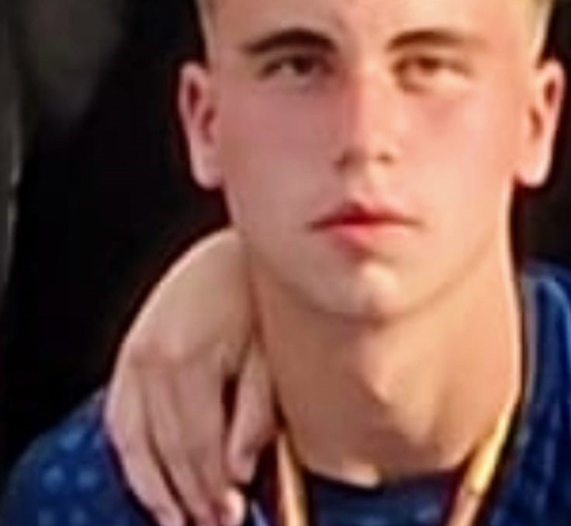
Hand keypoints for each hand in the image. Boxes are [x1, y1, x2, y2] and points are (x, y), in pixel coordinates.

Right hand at [105, 229, 275, 525]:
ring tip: (180, 517)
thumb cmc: (259, 292)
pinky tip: (149, 479)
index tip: (231, 513)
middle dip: (192, 495)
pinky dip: (133, 457)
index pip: (198, 448)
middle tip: (214, 522)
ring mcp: (136, 356)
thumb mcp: (271, 348)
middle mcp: (155, 359)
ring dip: (158, 487)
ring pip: (137, 444)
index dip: (215, 490)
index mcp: (191, 359)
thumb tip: (240, 466)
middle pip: (169, 451)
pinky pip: (120, 420)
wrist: (233, 251)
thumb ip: (256, 411)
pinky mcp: (130, 353)